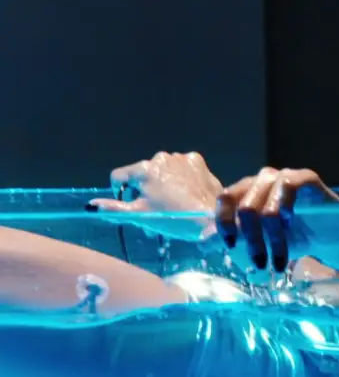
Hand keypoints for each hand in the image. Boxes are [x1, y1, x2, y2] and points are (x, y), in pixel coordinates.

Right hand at [90, 151, 223, 240]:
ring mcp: (180, 158)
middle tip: (156, 209)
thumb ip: (114, 209)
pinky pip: (181, 168)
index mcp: (144, 169)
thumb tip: (90, 206)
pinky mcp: (196, 161)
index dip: (121, 192)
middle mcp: (161, 157)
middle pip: (142, 174)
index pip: (119, 176)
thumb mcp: (140, 215)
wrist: (210, 218)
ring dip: (163, 182)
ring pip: (162, 170)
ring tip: (174, 202)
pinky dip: (181, 177)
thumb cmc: (173, 218)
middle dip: (144, 189)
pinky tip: (187, 192)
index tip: (132, 204)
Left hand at [216, 167, 338, 271]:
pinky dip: (284, 206)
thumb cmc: (294, 237)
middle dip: (252, 241)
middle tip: (259, 264)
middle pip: (245, 208)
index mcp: (248, 191)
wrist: (329, 237)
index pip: (226, 199)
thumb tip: (203, 241)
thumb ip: (233, 237)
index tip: (229, 246)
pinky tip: (288, 224)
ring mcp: (285, 177)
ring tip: (278, 260)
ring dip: (272, 238)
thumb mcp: (261, 241)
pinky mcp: (306, 178)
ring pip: (267, 206)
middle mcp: (263, 181)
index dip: (223, 223)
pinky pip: (289, 185)